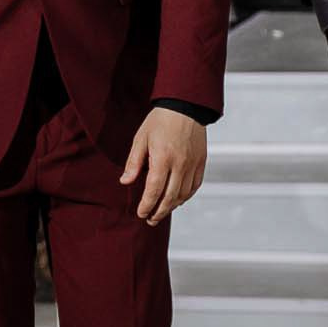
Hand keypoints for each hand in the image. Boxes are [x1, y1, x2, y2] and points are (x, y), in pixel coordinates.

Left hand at [121, 108, 206, 224]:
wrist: (186, 107)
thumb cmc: (161, 120)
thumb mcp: (141, 139)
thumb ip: (134, 162)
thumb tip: (126, 181)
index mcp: (163, 158)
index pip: (154, 190)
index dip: (147, 205)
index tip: (141, 213)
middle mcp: (180, 164)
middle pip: (170, 197)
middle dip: (159, 211)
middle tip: (150, 220)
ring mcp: (193, 164)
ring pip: (184, 194)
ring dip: (172, 206)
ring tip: (162, 212)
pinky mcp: (201, 162)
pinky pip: (195, 185)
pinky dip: (186, 196)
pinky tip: (178, 199)